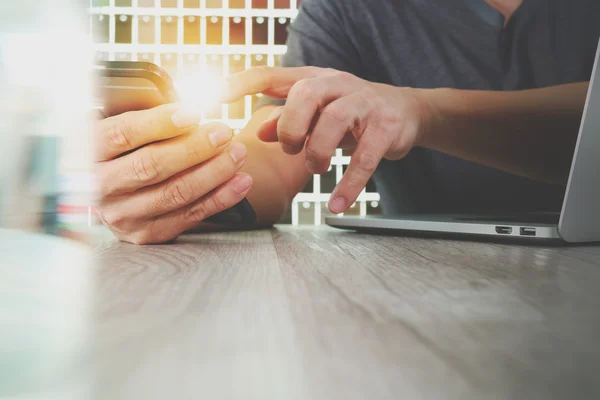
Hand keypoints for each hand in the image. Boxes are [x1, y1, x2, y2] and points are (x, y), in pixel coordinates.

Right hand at [95, 104, 252, 243]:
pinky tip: (240, 181)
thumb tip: (188, 105)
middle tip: (224, 132)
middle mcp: (101, 187)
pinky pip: (190, 215)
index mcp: (88, 152)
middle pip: (151, 165)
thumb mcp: (121, 131)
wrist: (111, 198)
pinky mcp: (147, 233)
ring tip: (238, 153)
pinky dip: (220, 198)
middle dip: (194, 148)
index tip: (194, 113)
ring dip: (213, 172)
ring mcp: (123, 215)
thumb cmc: (124, 152)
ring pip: (174, 192)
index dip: (159, 123)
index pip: (122, 134)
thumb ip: (146, 120)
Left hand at [224, 67, 431, 213]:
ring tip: (316, 168)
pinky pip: (364, 158)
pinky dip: (348, 185)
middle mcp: (338, 84)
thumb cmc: (351, 113)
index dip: (240, 84)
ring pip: (333, 121)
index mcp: (314, 79)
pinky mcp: (387, 127)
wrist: (405, 111)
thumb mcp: (317, 112)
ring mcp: (365, 102)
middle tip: (291, 149)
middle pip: (305, 93)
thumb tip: (258, 133)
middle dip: (291, 127)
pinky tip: (336, 204)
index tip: (213, 98)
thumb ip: (287, 119)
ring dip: (317, 152)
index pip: (271, 74)